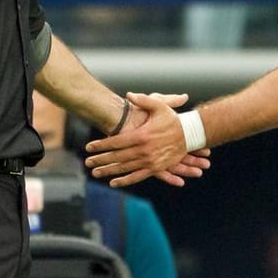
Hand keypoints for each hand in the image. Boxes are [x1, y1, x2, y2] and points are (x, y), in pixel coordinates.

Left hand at [85, 92, 205, 187]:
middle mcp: (143, 150)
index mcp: (142, 135)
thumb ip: (143, 100)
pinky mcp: (155, 168)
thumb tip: (128, 95)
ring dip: (109, 171)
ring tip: (95, 173)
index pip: (116, 142)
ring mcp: (149, 161)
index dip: (101, 145)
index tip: (89, 147)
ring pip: (125, 168)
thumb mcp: (159, 106)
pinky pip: (137, 177)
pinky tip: (113, 183)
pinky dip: (125, 180)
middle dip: (100, 159)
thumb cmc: (173, 119)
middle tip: (87, 162)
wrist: (190, 135)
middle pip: (117, 157)